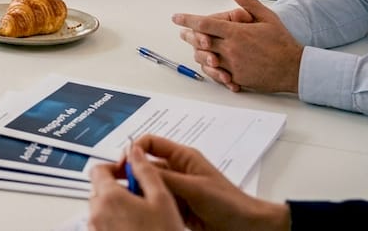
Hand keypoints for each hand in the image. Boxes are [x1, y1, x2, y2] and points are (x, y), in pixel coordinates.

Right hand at [91, 136, 288, 230]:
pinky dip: (149, 206)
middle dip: (131, 174)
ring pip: (149, 186)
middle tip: (119, 186)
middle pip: (145, 166)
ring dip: (140, 192)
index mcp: (182, 157)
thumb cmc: (230, 204)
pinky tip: (143, 212)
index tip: (124, 165)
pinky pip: (156, 203)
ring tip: (131, 201)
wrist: (248, 228)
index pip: (149, 143)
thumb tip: (136, 164)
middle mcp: (177, 170)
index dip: (134, 151)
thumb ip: (164, 176)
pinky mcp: (176, 207)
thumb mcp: (194, 188)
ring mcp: (176, 190)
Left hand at [172, 0, 302, 93]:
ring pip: (205, 59)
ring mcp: (233, 66)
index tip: (176, 18)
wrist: (295, 68)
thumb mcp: (266, 16)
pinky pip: (216, 74)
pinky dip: (211, 68)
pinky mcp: (236, 79)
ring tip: (196, 47)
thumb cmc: (282, 42)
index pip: (204, 24)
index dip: (187, 20)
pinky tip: (210, 63)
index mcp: (236, 33)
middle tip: (183, 32)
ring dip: (197, 52)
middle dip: (188, 36)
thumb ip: (246, 1)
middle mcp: (231, 49)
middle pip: (200, 42)